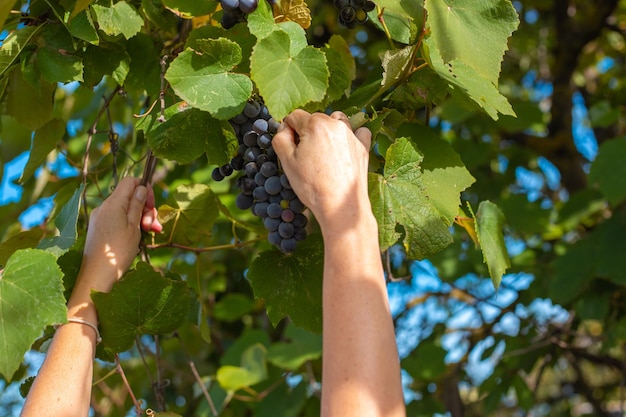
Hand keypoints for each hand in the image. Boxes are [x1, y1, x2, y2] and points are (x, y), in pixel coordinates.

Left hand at [78, 177, 161, 292]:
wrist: (97, 276)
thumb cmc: (118, 252)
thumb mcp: (134, 227)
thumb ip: (137, 205)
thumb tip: (141, 188)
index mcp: (113, 204)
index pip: (130, 182)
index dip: (144, 188)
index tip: (152, 204)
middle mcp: (103, 207)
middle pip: (128, 197)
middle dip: (145, 207)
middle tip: (153, 225)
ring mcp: (99, 218)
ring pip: (124, 210)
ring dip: (139, 218)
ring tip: (150, 232)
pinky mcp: (98, 229)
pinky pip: (117, 219)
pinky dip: (129, 224)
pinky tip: (138, 236)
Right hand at [272, 110, 371, 231]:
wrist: (340, 206)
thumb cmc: (312, 186)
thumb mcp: (287, 162)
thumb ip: (280, 138)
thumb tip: (285, 128)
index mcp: (316, 124)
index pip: (294, 116)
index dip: (288, 132)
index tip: (291, 149)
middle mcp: (336, 124)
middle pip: (315, 119)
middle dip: (308, 133)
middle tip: (307, 157)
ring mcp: (352, 135)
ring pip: (335, 122)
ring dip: (328, 131)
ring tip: (324, 153)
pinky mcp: (363, 147)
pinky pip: (358, 132)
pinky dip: (351, 136)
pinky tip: (343, 149)